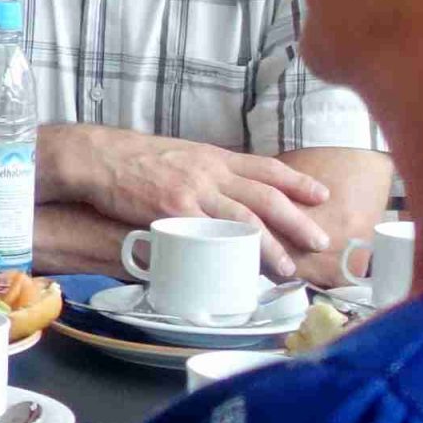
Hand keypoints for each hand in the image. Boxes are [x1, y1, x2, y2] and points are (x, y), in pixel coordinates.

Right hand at [58, 127, 331, 277]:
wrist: (100, 156)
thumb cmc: (136, 158)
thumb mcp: (181, 155)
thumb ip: (207, 172)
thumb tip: (227, 191)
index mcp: (213, 156)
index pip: (265, 167)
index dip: (296, 181)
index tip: (322, 194)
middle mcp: (210, 171)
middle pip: (266, 196)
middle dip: (297, 220)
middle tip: (321, 241)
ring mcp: (194, 191)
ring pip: (244, 219)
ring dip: (271, 245)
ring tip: (288, 267)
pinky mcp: (174, 211)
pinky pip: (210, 234)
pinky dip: (230, 252)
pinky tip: (242, 267)